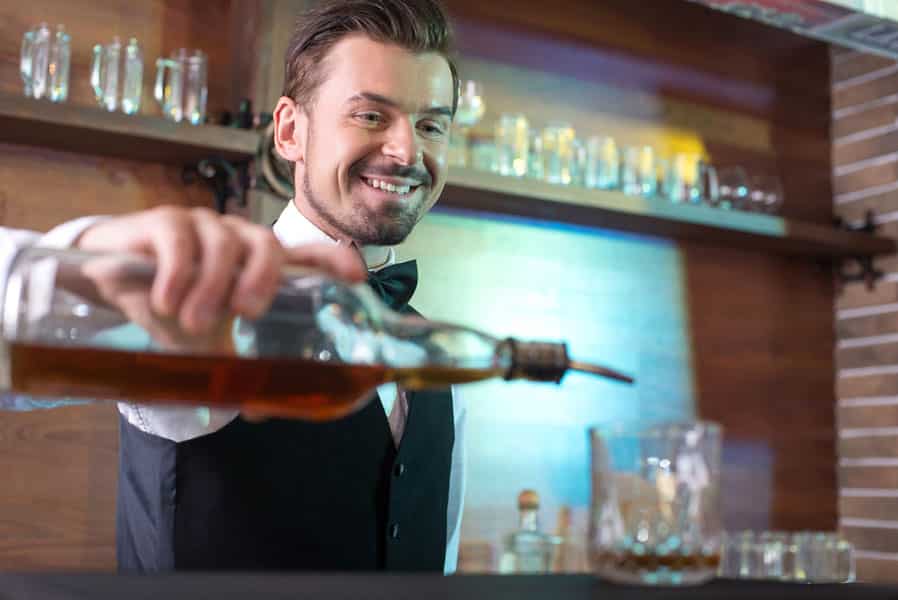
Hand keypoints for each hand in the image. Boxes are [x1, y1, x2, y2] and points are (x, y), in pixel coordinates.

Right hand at [76, 206, 365, 337]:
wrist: (108, 277)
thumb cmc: (171, 304)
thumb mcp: (205, 340)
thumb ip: (232, 364)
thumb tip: (261, 411)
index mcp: (256, 265)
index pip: (305, 255)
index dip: (334, 261)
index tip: (357, 276)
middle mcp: (237, 239)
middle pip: (266, 242)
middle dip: (262, 278)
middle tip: (247, 313)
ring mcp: (202, 225)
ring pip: (223, 242)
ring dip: (211, 285)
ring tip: (193, 321)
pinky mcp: (163, 221)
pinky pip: (179, 238)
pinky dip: (177, 273)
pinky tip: (167, 302)